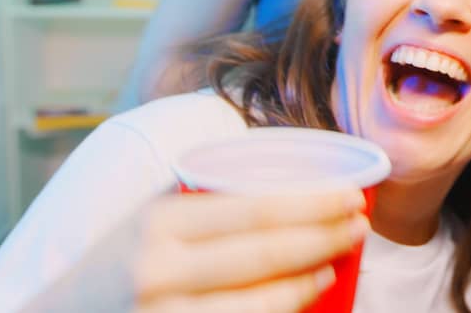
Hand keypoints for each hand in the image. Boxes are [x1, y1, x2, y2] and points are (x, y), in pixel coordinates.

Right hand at [22, 189, 369, 312]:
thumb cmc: (111, 266)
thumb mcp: (145, 221)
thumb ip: (200, 200)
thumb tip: (281, 172)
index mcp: (157, 224)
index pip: (251, 211)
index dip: (310, 205)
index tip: (350, 196)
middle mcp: (158, 273)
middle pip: (262, 256)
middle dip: (322, 238)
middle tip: (359, 225)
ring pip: (256, 305)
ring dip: (307, 283)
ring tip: (336, 260)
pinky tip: (304, 300)